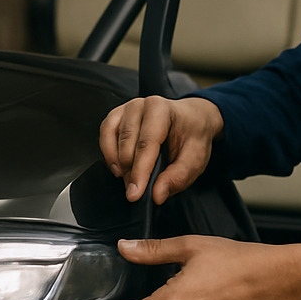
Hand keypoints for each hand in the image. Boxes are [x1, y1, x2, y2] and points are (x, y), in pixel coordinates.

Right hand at [99, 95, 224, 204]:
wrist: (190, 119)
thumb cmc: (191, 135)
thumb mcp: (196, 159)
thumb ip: (178, 177)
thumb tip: (157, 194)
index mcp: (162, 110)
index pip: (146, 144)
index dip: (139, 172)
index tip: (135, 194)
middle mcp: (141, 105)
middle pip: (127, 144)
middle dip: (131, 171)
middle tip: (139, 189)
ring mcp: (126, 109)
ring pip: (112, 139)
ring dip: (119, 164)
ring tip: (130, 179)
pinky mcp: (116, 116)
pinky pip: (105, 134)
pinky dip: (108, 153)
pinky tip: (118, 166)